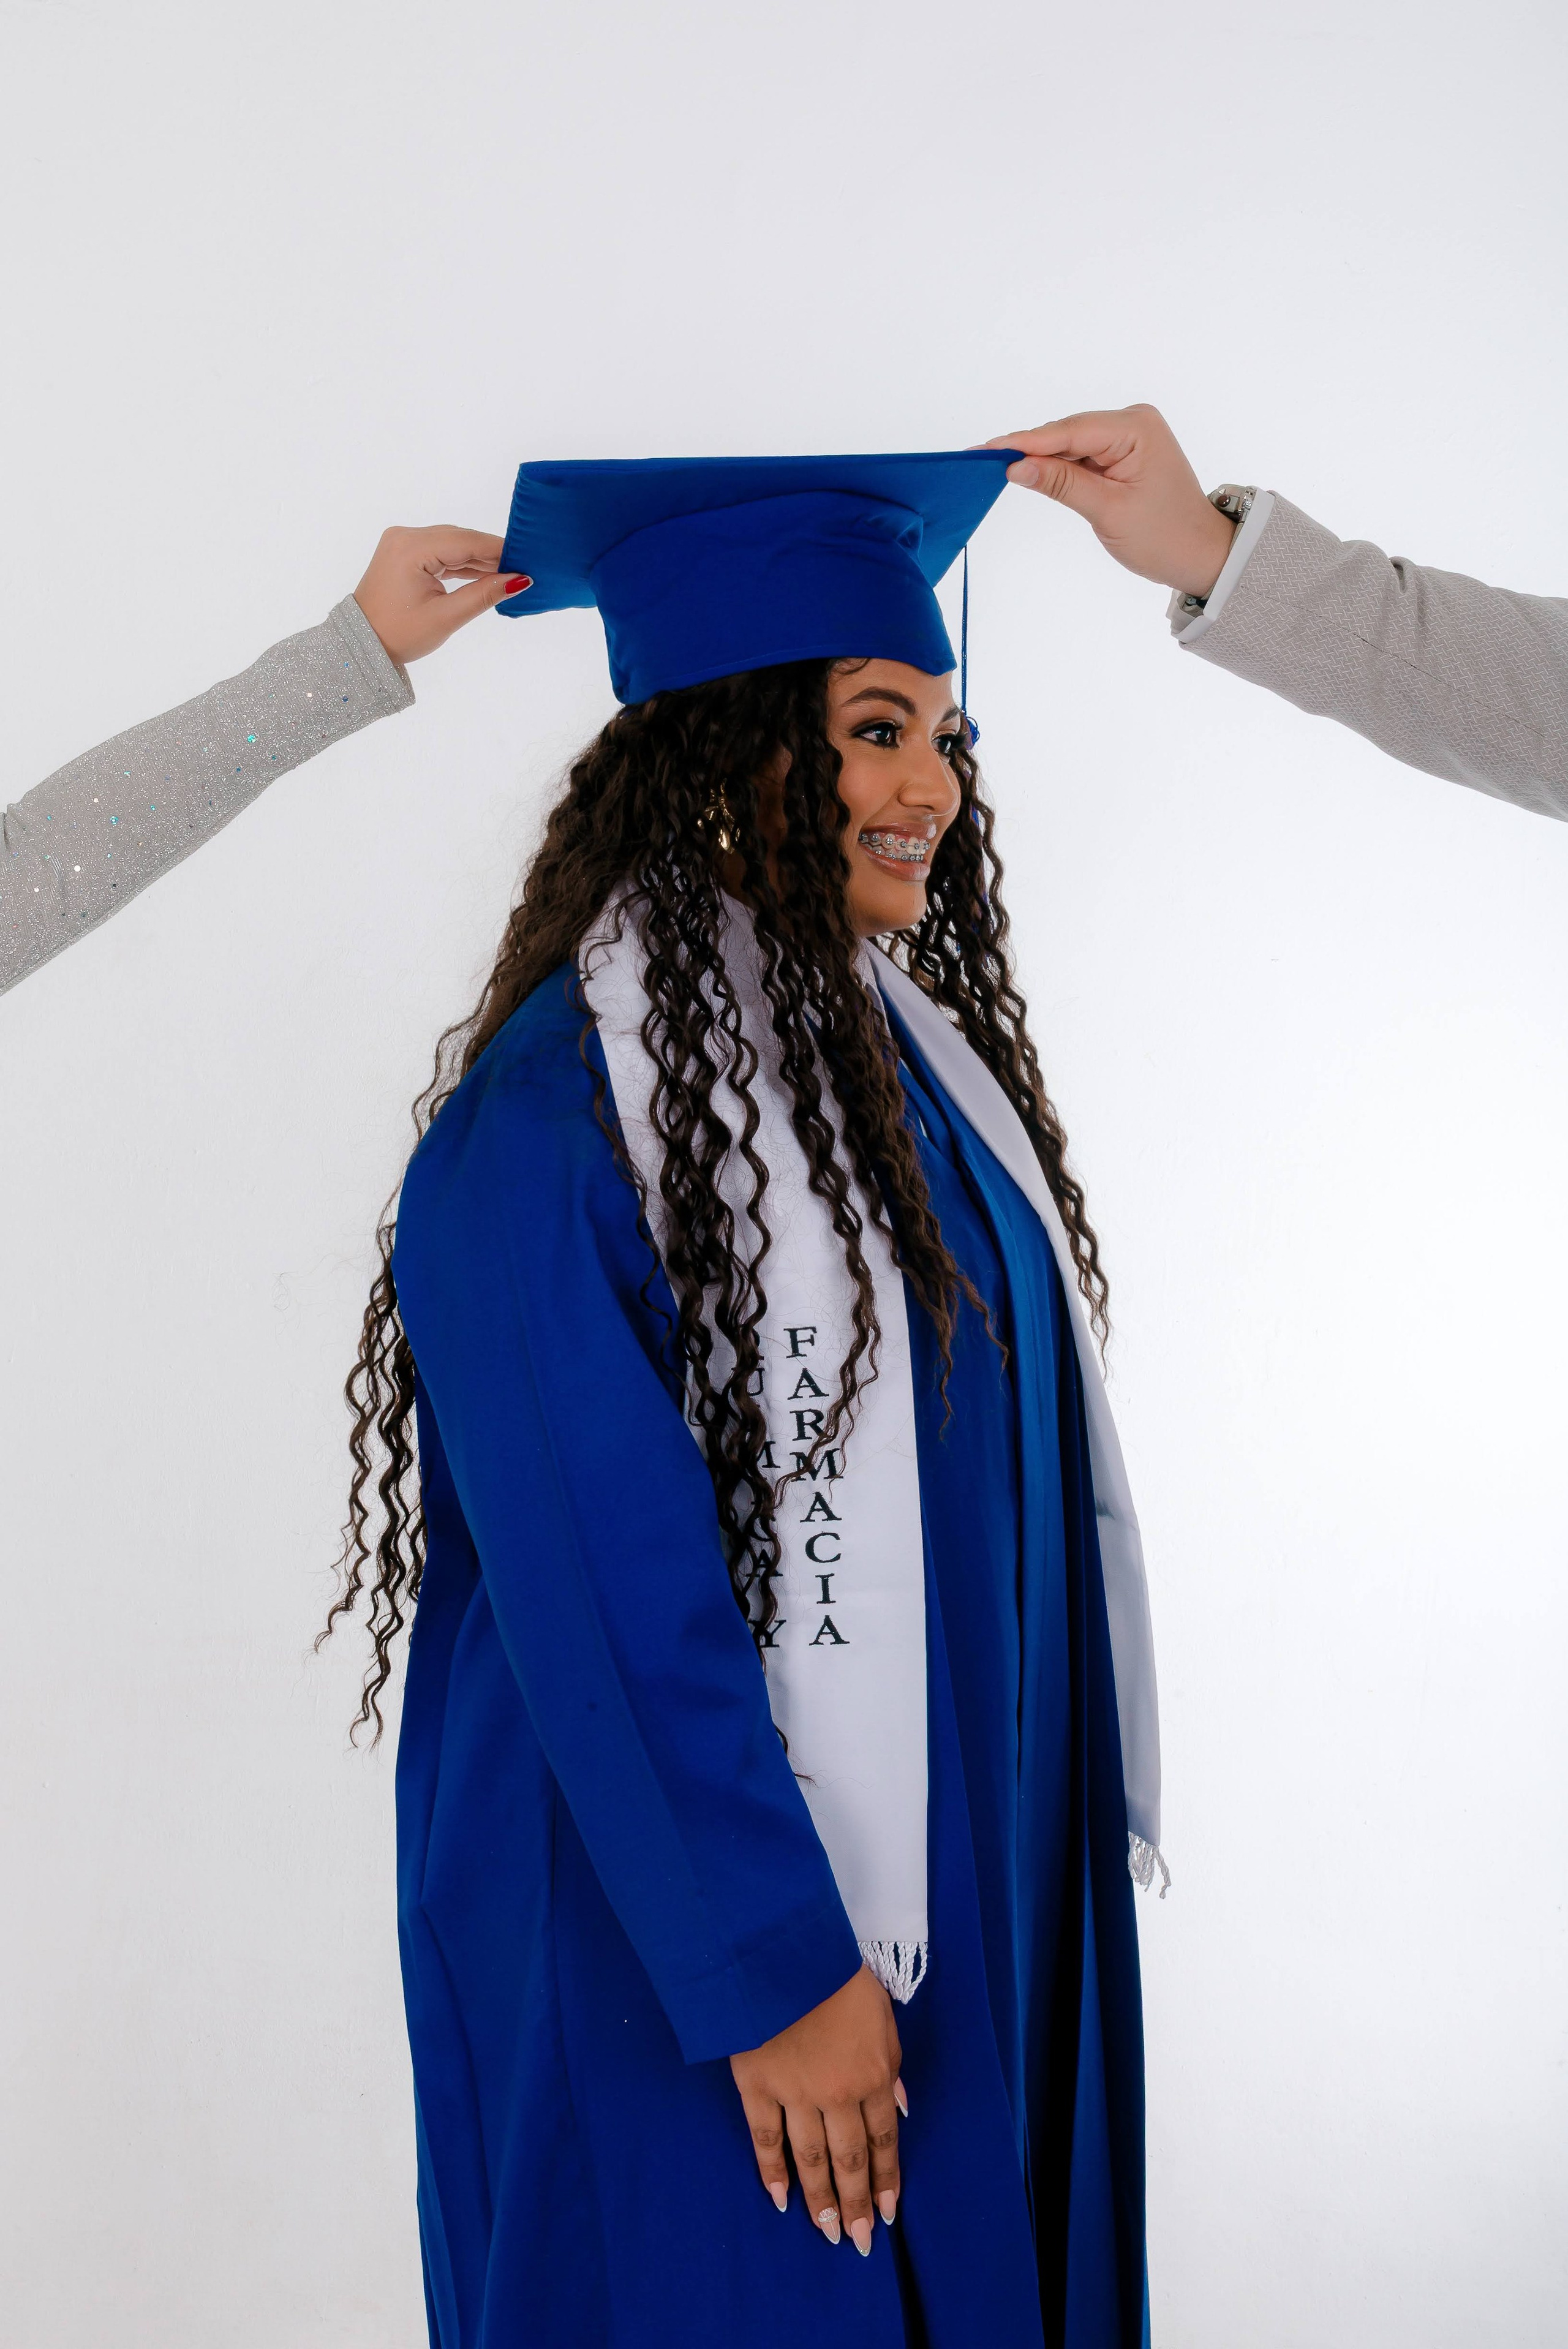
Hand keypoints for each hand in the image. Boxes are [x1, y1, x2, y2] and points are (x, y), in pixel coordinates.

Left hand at [352, 525, 531, 665]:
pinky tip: (482, 574)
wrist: (361, 644)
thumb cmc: (399, 635)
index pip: (466, 542)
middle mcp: (405, 536)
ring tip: (507, 574)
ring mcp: (402, 542)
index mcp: (411, 548)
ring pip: (451, 544)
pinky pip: (439, 552)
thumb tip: (520, 580)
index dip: (500, 550)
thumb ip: (483, 594)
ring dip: (477, 559)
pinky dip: (459, 563)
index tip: (528, 559)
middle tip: (522, 568)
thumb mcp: (445, 617)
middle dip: (490, 553)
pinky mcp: (402, 552)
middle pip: (459, 538)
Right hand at [729, 1962, 904, 2254]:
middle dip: (857, 2203)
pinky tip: (780, 2199)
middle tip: (861, 2241)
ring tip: (829, 2234)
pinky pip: (765, 2138)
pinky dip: (772, 2170)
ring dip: (821, 2201)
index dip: (886, 2177)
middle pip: (850, 2160)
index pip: (883, 2138)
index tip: (889, 2211)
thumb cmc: (835, 1971)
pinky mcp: (756, 2086)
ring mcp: (794, 2094)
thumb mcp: (880, 2009)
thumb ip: (889, 2060)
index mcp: (872, 2072)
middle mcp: (837, 2094)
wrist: (780, 1951)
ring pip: (812, 2159)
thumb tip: (898, 2104)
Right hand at [985, 403, 1236, 597]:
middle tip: (982, 460)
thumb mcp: (1108, 512)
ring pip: (1071, 444)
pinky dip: (1059, 468)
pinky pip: (1082, 456)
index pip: (1069, 431)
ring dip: (1041, 459)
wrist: (1201, 554)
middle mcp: (1133, 422)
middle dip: (1029, 449)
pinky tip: (1032, 474)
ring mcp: (1129, 436)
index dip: (1025, 441)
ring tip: (998, 467)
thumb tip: (1016, 467)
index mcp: (1136, 428)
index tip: (987, 449)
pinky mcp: (1123, 453)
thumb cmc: (1165, 537)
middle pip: (1067, 433)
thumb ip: (1061, 484)